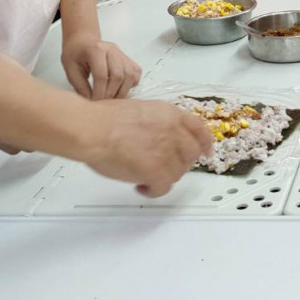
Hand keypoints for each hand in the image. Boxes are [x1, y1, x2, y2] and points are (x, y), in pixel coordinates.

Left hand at [62, 37, 141, 100]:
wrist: (83, 41)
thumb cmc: (75, 54)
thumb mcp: (70, 70)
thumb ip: (80, 86)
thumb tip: (92, 102)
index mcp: (96, 50)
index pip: (101, 75)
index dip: (99, 92)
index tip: (94, 102)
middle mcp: (112, 49)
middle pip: (118, 76)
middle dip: (111, 93)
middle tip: (102, 102)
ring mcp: (122, 53)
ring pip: (130, 75)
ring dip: (122, 91)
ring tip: (111, 99)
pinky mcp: (128, 58)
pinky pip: (135, 74)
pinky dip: (130, 84)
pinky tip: (119, 89)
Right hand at [82, 99, 214, 196]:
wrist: (93, 128)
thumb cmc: (106, 118)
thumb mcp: (141, 109)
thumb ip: (157, 122)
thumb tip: (156, 134)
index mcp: (170, 114)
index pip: (199, 129)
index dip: (205, 142)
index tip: (206, 151)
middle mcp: (174, 131)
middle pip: (191, 154)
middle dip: (181, 163)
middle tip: (165, 168)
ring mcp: (167, 151)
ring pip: (177, 172)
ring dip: (164, 177)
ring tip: (146, 176)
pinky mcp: (157, 171)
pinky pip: (164, 187)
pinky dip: (154, 190)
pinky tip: (142, 187)